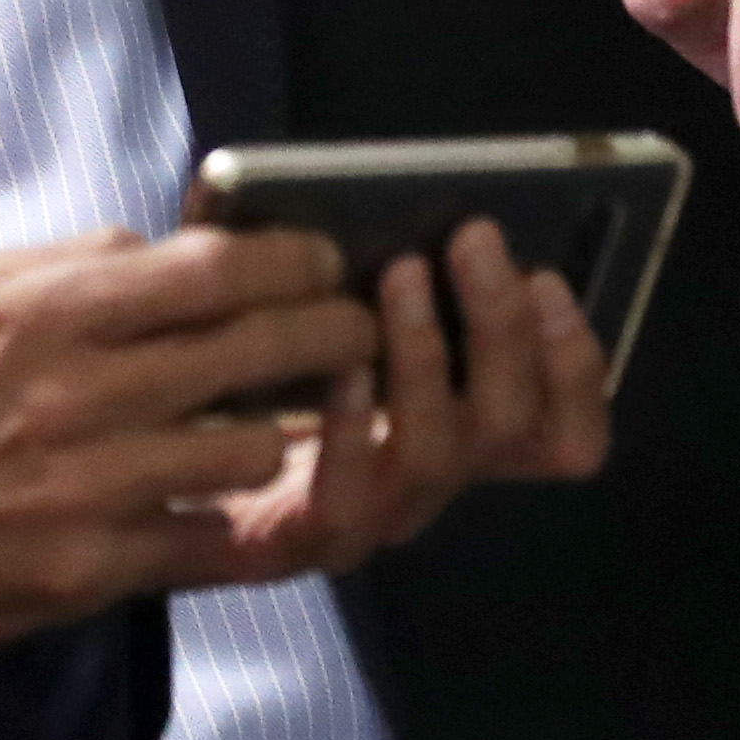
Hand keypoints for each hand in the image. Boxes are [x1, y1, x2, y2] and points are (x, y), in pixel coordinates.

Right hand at [0, 226, 387, 671]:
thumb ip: (73, 257)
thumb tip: (164, 244)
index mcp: (52, 313)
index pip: (211, 270)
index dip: (291, 260)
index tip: (324, 262)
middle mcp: (83, 392)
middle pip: (255, 349)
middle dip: (332, 332)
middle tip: (361, 329)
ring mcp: (99, 484)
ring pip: (255, 447)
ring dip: (288, 431)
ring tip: (300, 421)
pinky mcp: (104, 562)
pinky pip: (214, 533)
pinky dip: (240, 513)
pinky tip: (244, 497)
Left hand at [209, 216, 612, 570]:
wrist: (164, 457)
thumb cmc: (257, 359)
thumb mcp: (324, 301)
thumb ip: (374, 264)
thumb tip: (401, 195)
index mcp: (462, 430)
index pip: (565, 432)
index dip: (575, 366)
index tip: (546, 280)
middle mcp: (433, 480)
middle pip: (513, 426)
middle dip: (505, 327)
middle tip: (475, 241)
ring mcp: (371, 518)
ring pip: (437, 458)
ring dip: (429, 358)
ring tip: (402, 275)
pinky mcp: (298, 544)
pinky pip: (345, 500)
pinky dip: (352, 427)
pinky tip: (340, 367)